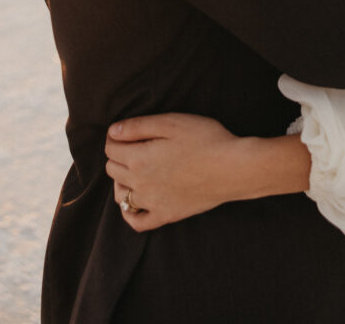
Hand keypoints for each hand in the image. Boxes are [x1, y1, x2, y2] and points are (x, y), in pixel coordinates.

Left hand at [105, 112, 242, 231]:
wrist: (233, 168)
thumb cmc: (206, 139)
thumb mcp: (172, 122)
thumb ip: (138, 126)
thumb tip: (113, 132)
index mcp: (139, 159)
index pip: (111, 148)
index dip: (116, 136)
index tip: (129, 131)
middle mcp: (140, 184)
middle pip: (112, 169)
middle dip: (118, 155)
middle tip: (136, 145)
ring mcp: (152, 203)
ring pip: (120, 195)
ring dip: (121, 180)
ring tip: (136, 168)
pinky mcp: (166, 215)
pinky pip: (137, 221)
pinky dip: (130, 212)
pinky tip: (137, 200)